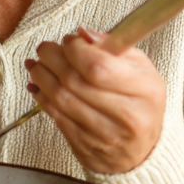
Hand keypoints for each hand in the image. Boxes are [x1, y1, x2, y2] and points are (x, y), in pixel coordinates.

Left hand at [25, 27, 166, 173]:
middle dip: (51, 58)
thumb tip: (82, 33)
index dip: (75, 49)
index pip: (98, 66)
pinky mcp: (84, 144)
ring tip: (37, 64)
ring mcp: (104, 133)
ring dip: (41, 76)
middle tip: (45, 49)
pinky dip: (41, 95)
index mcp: (145, 90)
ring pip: (60, 97)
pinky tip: (38, 84)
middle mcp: (127, 114)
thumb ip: (113, 48)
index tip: (68, 41)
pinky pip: (54, 114)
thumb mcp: (139, 70)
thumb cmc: (138, 102)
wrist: (140, 150)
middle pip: (73, 80)